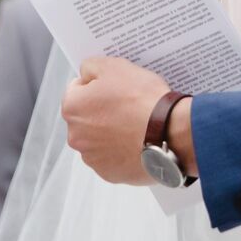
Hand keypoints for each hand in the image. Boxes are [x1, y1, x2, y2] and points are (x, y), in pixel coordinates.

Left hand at [61, 56, 168, 185]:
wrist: (168, 132)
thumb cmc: (141, 99)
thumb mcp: (115, 66)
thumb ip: (91, 66)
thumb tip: (86, 74)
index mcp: (72, 108)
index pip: (77, 90)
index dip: (97, 85)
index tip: (115, 87)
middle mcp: (75, 136)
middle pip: (86, 118)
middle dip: (102, 111)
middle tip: (128, 106)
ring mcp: (92, 158)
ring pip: (99, 140)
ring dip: (111, 133)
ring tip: (137, 125)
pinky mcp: (109, 174)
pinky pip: (113, 158)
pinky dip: (122, 151)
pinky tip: (139, 142)